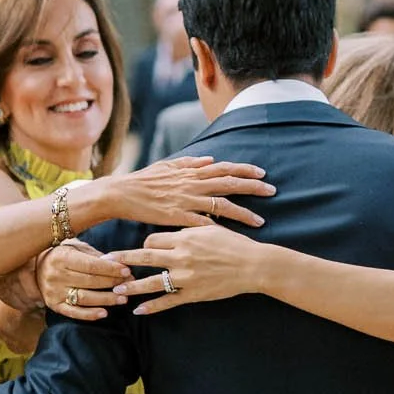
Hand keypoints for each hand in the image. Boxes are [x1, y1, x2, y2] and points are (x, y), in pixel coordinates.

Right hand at [39, 239, 133, 321]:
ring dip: (106, 299)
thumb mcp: (77, 248)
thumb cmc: (64, 255)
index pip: (91, 265)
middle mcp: (56, 275)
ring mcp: (53, 291)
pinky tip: (104, 313)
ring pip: (84, 298)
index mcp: (62, 257)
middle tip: (131, 284)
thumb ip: (96, 256)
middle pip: (90, 281)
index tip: (127, 271)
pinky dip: (90, 314)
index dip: (110, 269)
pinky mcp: (53, 305)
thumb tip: (120, 266)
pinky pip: (73, 312)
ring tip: (123, 299)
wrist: (36, 267)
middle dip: (113, 283)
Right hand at [109, 155, 273, 230]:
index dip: (244, 170)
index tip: (262, 173)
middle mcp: (192, 183)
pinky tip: (232, 234)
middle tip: (272, 191)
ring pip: (222, 205)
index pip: (224, 168)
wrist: (121, 193)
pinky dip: (218, 227)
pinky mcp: (178, 216)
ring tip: (261, 221)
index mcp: (191, 172)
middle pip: (229, 184)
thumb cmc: (143, 181)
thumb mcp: (167, 165)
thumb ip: (190, 163)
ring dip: (243, 213)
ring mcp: (186, 200)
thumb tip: (210, 159)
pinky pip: (203, 222)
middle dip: (253, 187)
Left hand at [123, 223, 269, 314]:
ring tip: (116, 290)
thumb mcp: (211, 229)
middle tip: (104, 262)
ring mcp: (186, 277)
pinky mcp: (193, 293)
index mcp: (184, 237)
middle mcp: (181, 256)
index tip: (141, 249)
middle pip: (144, 257)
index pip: (153, 239)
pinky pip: (168, 301)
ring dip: (132, 286)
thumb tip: (174, 227)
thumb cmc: (235, 244)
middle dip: (122, 260)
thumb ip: (190, 229)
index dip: (144, 244)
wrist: (253, 265)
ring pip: (151, 282)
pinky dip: (152, 307)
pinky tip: (139, 311)